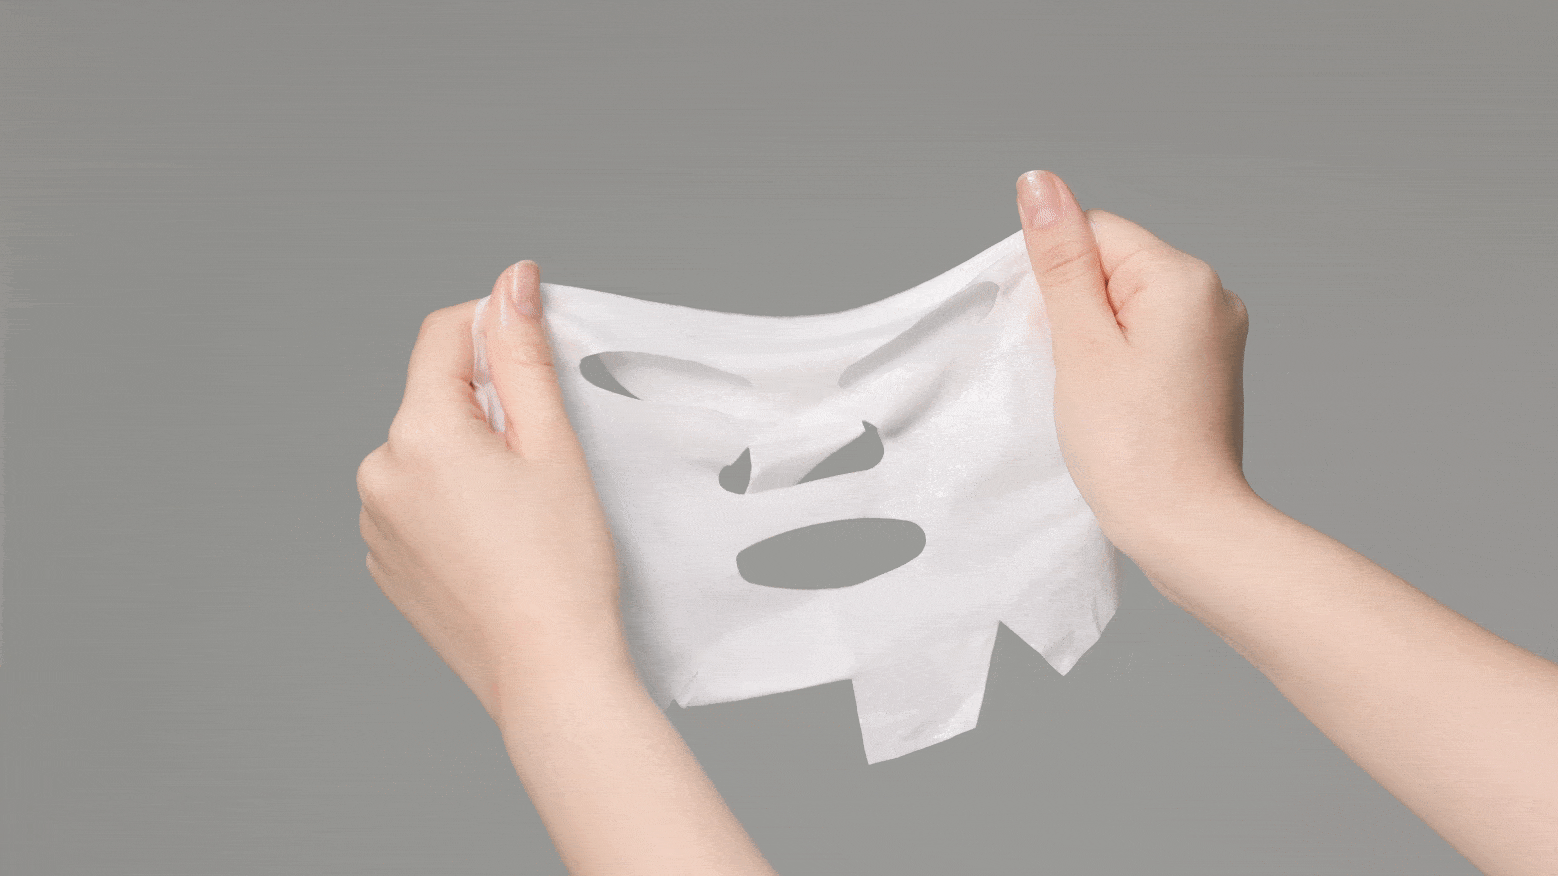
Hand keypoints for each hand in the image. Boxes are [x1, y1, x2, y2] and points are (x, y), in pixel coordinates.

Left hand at [356, 261, 631, 720]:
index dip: (495, 330)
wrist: (548, 672)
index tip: (538, 357)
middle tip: (545, 461)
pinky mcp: (386, 563)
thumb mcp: (552, 445)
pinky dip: (455, 503)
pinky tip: (499, 543)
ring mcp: (374, 524)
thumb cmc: (561, 566)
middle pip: (436, 397)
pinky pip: (418, 502)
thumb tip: (510, 284)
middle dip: (489, 408)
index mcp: (418, 435)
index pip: (444, 334)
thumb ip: (524, 355)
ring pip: (428, 451)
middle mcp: (379, 473)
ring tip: (524, 512)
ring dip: (471, 457)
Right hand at [1015, 170, 1255, 557]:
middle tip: (1081, 375)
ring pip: (1127, 305)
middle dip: (1079, 312)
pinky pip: (1148, 338)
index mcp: (1184, 277)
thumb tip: (1039, 183)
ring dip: (1096, 340)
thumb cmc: (1130, 445)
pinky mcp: (1208, 368)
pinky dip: (1120, 363)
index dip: (1060, 282)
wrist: (1185, 528)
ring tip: (1100, 395)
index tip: (1062, 341)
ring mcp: (1216, 334)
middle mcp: (1212, 295)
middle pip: (1112, 266)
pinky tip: (1116, 404)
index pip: (1094, 233)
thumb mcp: (1080, 344)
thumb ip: (1060, 259)